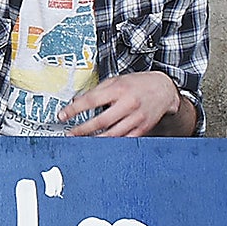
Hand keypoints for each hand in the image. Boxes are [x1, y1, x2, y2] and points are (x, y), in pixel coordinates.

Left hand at [62, 72, 182, 136]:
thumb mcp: (116, 80)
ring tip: (82, 142)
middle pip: (101, 121)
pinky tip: (102, 145)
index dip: (75, 108)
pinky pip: (125, 140)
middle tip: (70, 133)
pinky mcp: (143, 128)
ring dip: (96, 140)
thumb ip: (98, 90)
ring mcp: (137, 118)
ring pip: (113, 134)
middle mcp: (128, 104)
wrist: (164, 89)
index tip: (63, 115)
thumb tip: (78, 101)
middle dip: (83, 129)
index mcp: (119, 89)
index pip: (92, 100)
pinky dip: (113, 143)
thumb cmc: (137, 83)